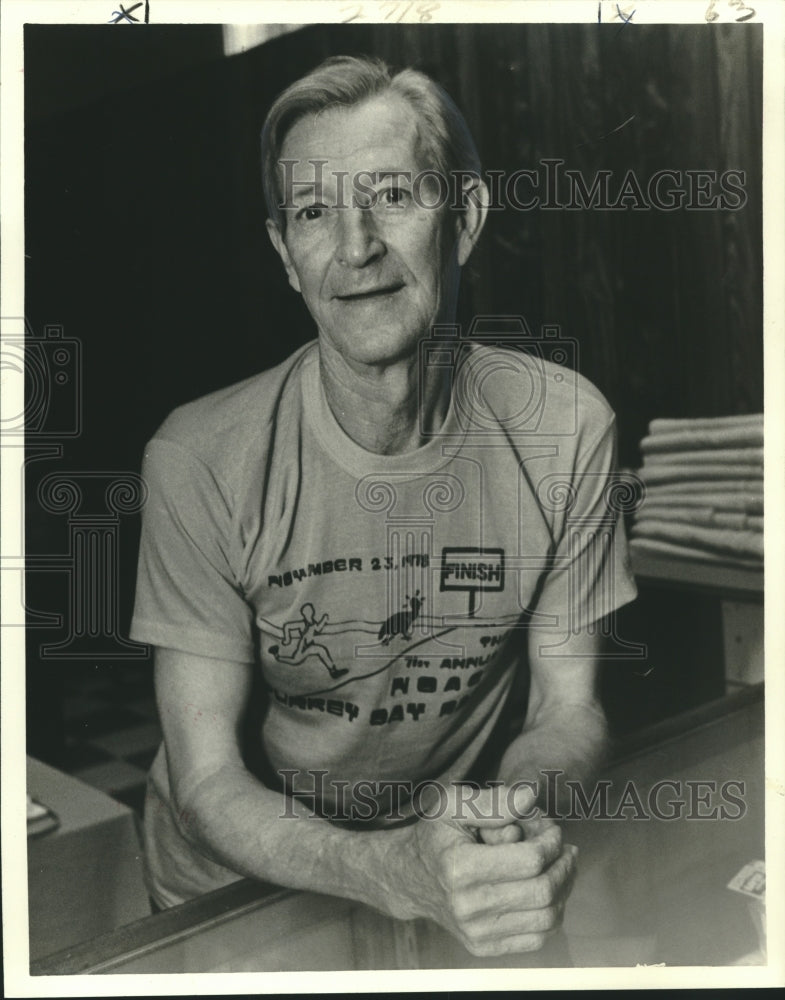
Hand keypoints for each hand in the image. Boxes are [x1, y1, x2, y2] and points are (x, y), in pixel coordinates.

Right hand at [387, 784, 577, 956]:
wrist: (411, 878)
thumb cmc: (436, 836)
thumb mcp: (454, 805)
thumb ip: (494, 801)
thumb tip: (530, 796)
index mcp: (460, 868)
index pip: (531, 861)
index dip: (551, 841)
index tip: (551, 829)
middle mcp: (468, 907)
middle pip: (544, 890)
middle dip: (563, 863)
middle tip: (562, 846)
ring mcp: (476, 932)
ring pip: (548, 918)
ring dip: (563, 888)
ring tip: (560, 864)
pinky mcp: (484, 948)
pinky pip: (538, 938)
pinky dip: (553, 912)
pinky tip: (548, 889)